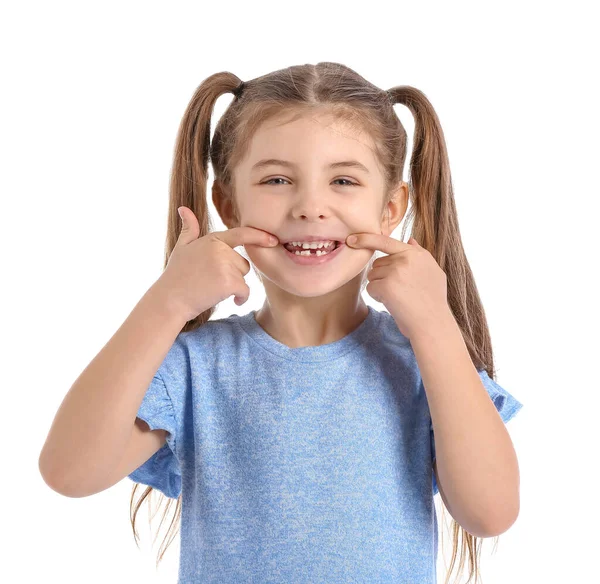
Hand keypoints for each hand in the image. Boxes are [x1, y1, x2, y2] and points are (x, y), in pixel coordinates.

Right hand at [154, 206, 278, 321]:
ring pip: (244, 277)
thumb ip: (189, 229)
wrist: (170, 300)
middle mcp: (220, 249)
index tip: (273, 240)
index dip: (260, 236)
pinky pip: (245, 291)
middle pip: (243, 263)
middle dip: (233, 274)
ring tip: (213, 289)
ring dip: (234, 286)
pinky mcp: (229, 282)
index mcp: (213, 239)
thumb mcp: (182, 248)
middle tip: (211, 281)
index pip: (241, 234)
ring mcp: (225, 265)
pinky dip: (241, 298)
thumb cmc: (176, 275)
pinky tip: (229, 300)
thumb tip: (184, 209)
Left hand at [345, 233, 453, 339]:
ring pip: (373, 275)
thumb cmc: (433, 301)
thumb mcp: (434, 272)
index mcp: (416, 254)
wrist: (433, 323)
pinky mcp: (387, 285)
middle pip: (377, 263)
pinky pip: (371, 287)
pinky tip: (393, 303)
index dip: (366, 238)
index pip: (386, 241)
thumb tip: (410, 240)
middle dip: (382, 276)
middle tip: (400, 291)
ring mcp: (396, 271)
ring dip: (380, 287)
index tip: (351, 238)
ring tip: (398, 297)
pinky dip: (377, 296)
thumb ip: (420, 254)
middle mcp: (406, 259)